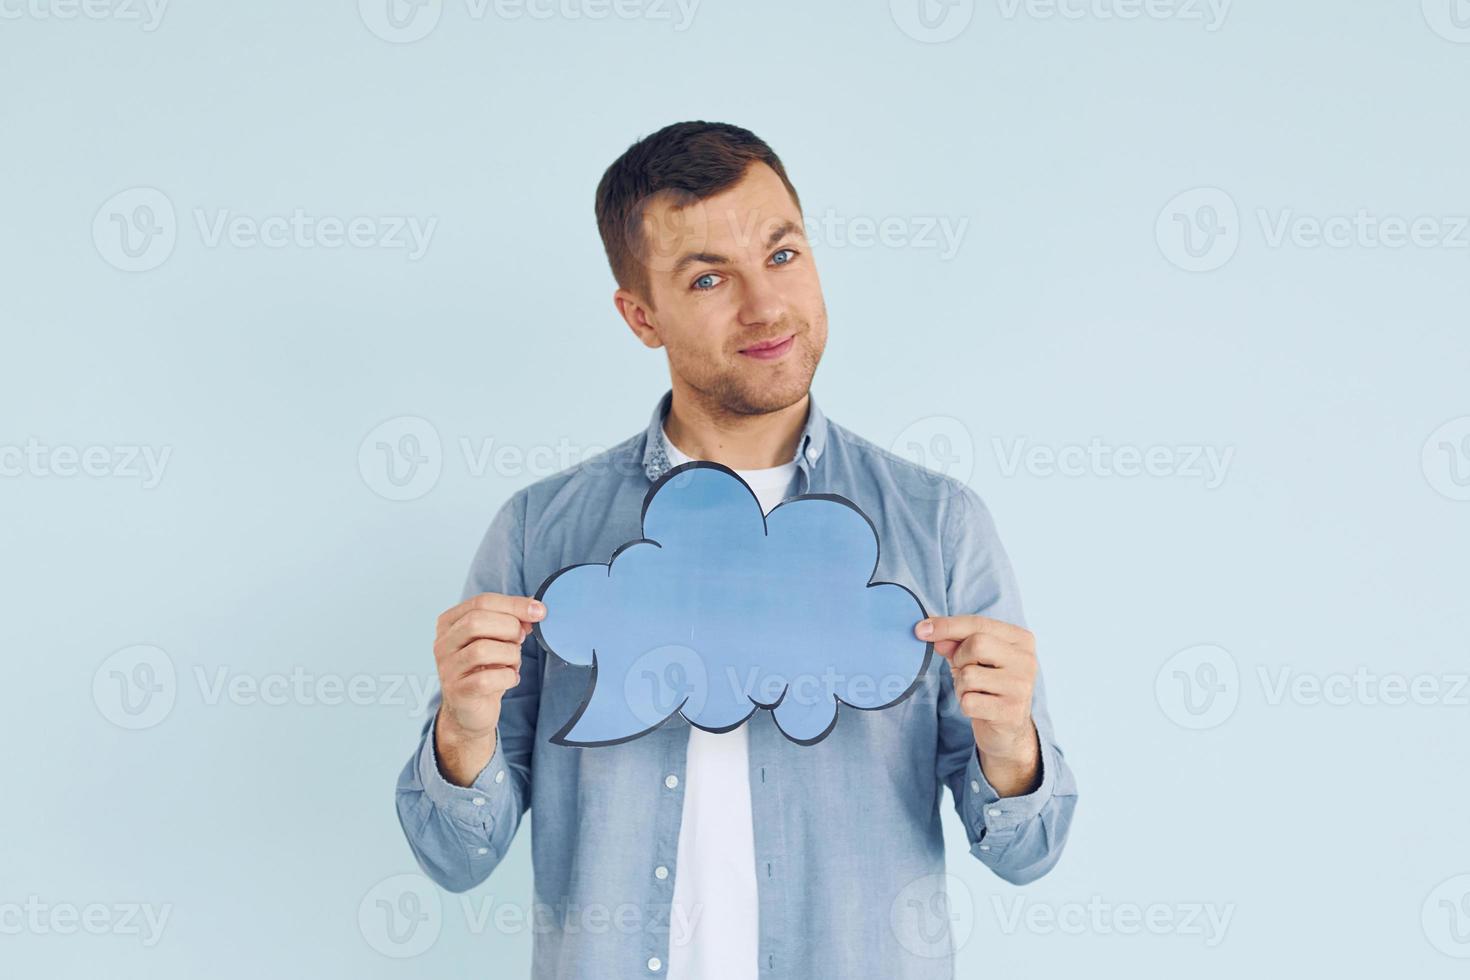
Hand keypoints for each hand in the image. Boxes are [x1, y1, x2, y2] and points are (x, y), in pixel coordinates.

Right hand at [432, 593, 544, 784]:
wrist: (470, 711)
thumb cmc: (486, 670)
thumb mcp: (498, 640)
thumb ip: (512, 621)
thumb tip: (535, 608)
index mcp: (450, 622)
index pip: (481, 601)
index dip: (514, 604)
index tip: (540, 611)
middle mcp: (443, 643)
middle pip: (477, 621)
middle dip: (509, 628)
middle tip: (520, 640)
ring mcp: (447, 668)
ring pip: (482, 649)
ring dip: (509, 654)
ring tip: (513, 662)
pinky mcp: (458, 691)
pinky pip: (488, 679)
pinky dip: (507, 677)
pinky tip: (510, 679)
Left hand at [917, 614, 1039, 795]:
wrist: (1008, 729)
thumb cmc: (988, 685)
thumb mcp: (971, 657)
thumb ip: (953, 640)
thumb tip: (927, 629)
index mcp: (1021, 639)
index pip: (978, 623)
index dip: (946, 625)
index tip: (919, 629)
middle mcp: (1027, 660)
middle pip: (976, 644)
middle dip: (960, 659)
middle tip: (965, 671)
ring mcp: (1021, 687)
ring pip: (969, 675)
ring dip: (961, 686)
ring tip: (975, 692)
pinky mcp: (1011, 712)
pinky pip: (969, 701)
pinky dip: (965, 705)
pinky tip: (980, 707)